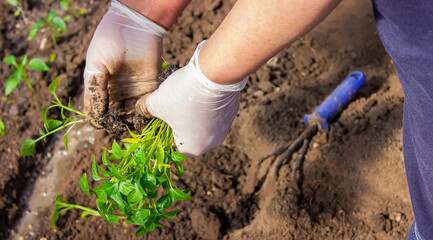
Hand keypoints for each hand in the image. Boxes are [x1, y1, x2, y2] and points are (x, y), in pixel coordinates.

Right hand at [84, 0, 165, 126]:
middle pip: (116, 116)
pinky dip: (144, 114)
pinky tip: (140, 116)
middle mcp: (117, 92)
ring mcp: (134, 91)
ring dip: (131, 122)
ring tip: (129, 123)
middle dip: (116, 124)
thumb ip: (96, 90)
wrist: (134, 25)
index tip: (101, 124)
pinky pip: (147, 106)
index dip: (99, 120)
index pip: (97, 110)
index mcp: (101, 87)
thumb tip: (95, 116)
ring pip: (132, 114)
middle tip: (118, 126)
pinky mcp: (150, 87)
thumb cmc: (110, 42)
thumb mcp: (97, 66)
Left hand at [136, 41, 247, 155]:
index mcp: (193, 148)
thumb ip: (145, 109)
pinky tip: (198, 91)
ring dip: (192, 114)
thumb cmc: (183, 95)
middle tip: (168, 106)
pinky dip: (205, 105)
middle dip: (177, 122)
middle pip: (187, 136)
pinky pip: (214, 113)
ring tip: (183, 96)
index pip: (172, 147)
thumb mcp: (157, 102)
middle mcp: (212, 143)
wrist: (216, 74)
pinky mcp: (232, 112)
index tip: (157, 120)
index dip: (161, 134)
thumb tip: (138, 108)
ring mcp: (225, 127)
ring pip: (202, 124)